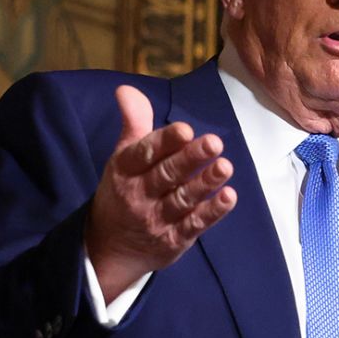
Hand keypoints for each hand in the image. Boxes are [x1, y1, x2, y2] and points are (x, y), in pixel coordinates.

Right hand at [85, 85, 236, 299]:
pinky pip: (194, 226)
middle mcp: (138, 195)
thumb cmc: (123, 191)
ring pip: (183, 200)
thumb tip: (126, 89)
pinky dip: (211, 212)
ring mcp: (156, 220)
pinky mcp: (173, 240)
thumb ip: (134, 123)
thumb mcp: (122, 158)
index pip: (144, 153)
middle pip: (166, 175)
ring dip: (205, 183)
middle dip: (190, 158)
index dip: (164, 142)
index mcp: (125, 170)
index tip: (185, 129)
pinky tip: (228, 197)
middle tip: (214, 141)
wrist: (110, 249)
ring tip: (225, 166)